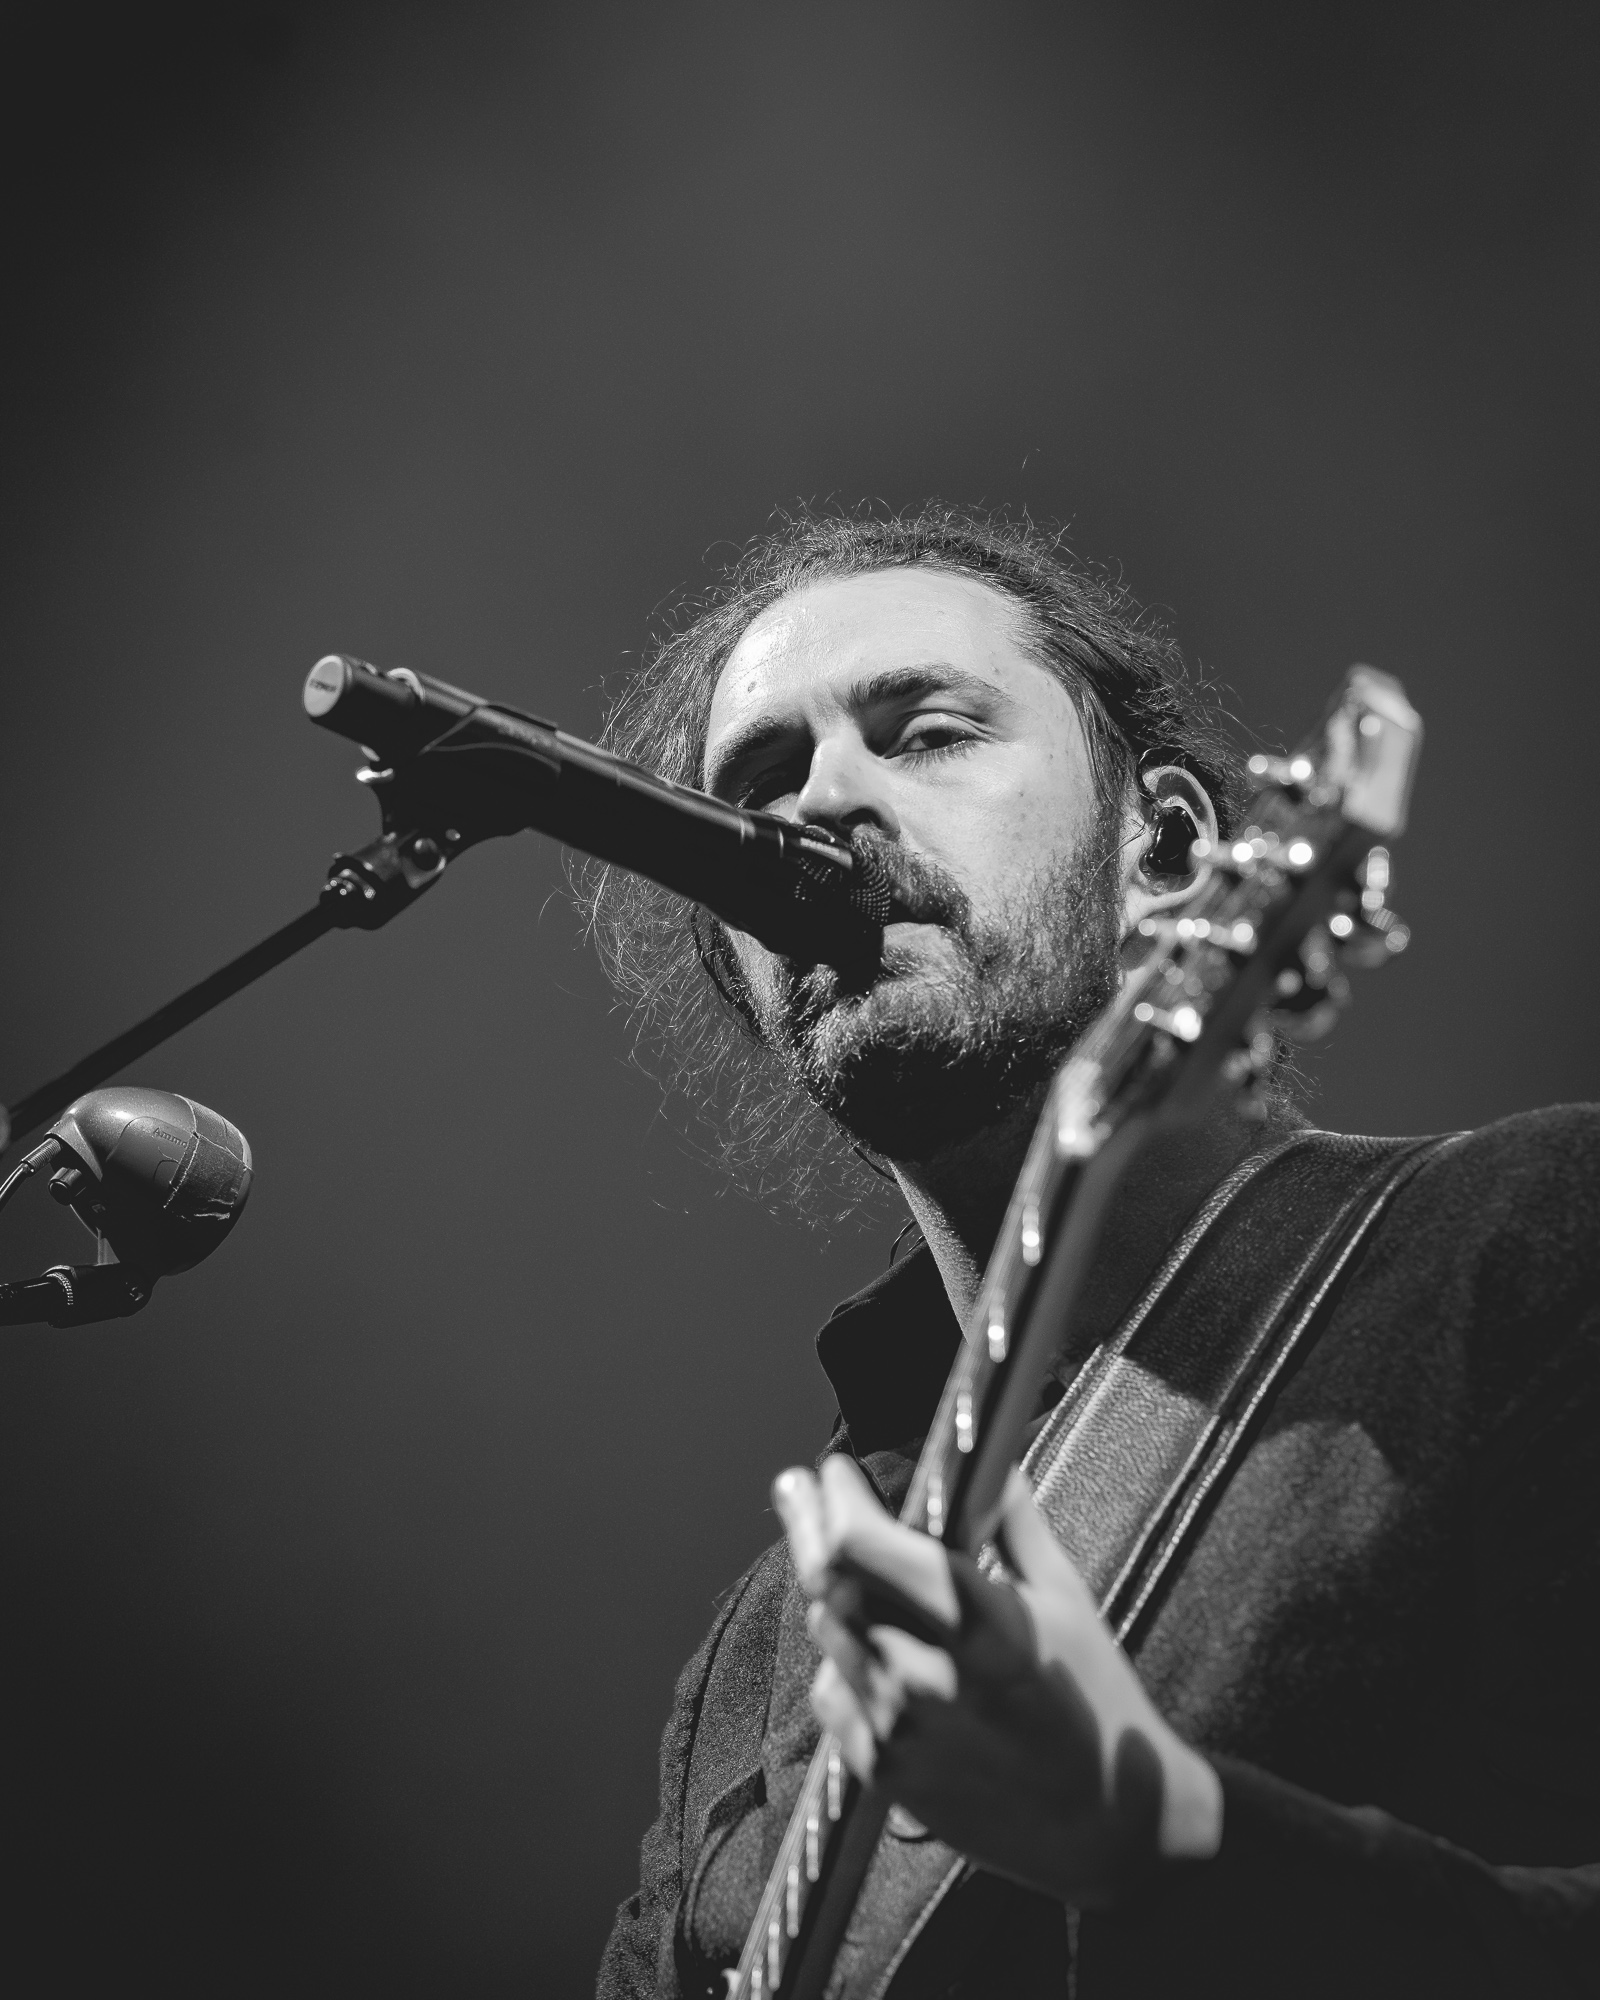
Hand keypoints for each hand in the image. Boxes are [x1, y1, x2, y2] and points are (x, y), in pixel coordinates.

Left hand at [773, 1455, 1221, 1904]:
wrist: (1107, 1824)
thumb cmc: (1096, 1700)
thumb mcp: (1067, 1597)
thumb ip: (1013, 1520)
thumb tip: (985, 1459)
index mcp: (979, 1626)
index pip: (863, 1547)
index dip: (838, 1498)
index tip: (836, 1468)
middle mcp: (925, 1676)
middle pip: (828, 1582)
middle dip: (807, 1523)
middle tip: (797, 1486)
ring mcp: (898, 1728)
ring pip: (826, 1631)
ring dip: (826, 1587)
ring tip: (833, 1555)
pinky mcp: (884, 1770)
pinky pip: (832, 1691)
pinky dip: (840, 1655)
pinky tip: (860, 1639)